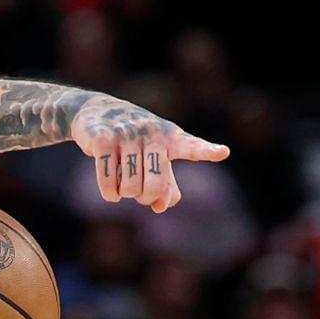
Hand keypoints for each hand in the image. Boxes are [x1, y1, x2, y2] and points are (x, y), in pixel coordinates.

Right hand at [69, 94, 229, 212]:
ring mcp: (125, 134)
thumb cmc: (133, 140)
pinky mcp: (102, 139)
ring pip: (130, 187)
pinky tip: (112, 193)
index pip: (191, 146)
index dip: (206, 150)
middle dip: (145, 197)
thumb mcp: (154, 158)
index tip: (222, 152)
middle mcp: (151, 132)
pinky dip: (110, 194)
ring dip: (125, 194)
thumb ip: (166, 185)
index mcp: (170, 137)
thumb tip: (160, 206)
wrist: (96, 112)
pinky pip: (109, 182)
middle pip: (155, 185)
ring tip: (122, 185)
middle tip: (139, 193)